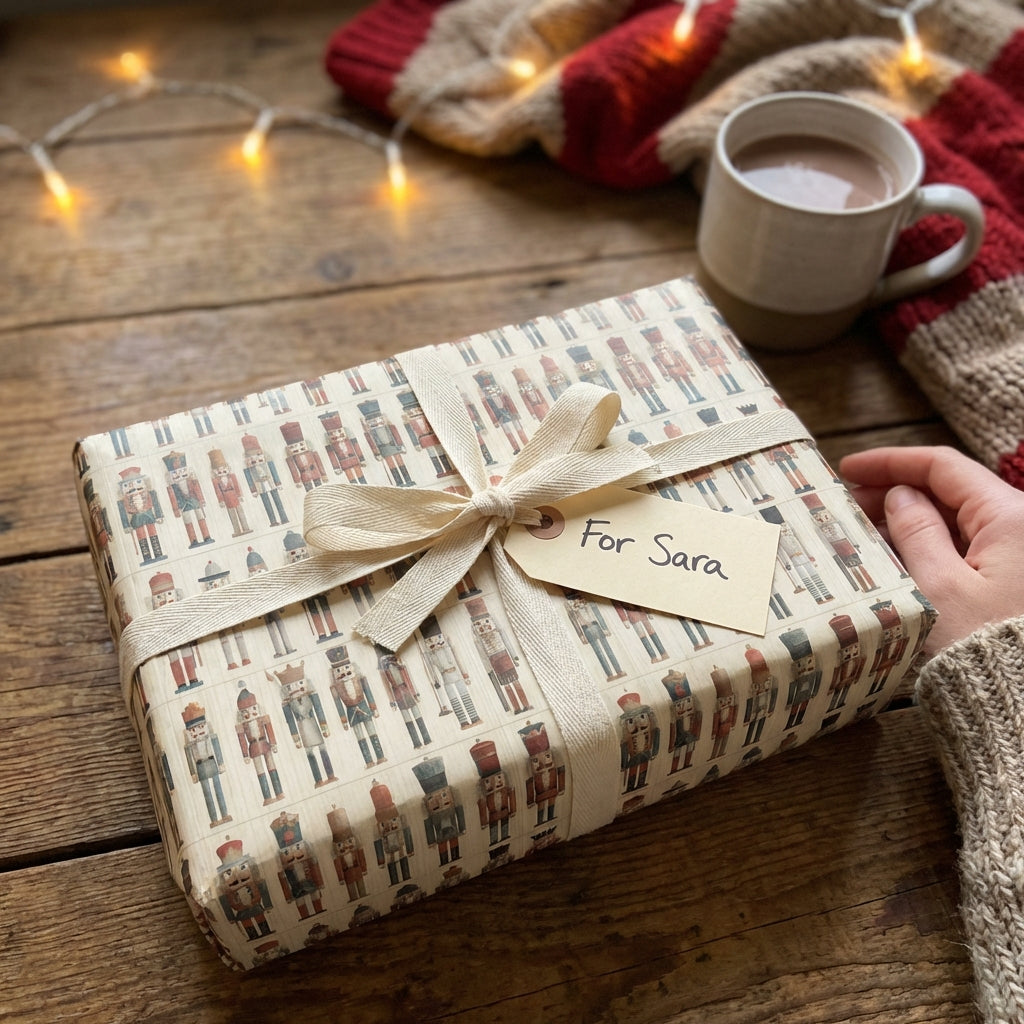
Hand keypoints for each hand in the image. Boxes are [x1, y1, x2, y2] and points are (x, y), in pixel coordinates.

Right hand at [840, 446, 1023, 655]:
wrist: (1021, 703)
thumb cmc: (984, 648)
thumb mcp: (937, 586)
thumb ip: (914, 531)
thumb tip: (900, 497)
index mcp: (1010, 516)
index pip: (942, 467)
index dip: (891, 463)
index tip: (849, 469)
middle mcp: (1022, 526)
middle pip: (950, 492)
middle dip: (896, 494)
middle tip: (846, 507)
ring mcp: (1020, 554)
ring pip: (956, 521)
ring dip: (909, 523)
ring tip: (862, 535)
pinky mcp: (1014, 580)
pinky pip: (967, 548)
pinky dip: (929, 547)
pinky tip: (894, 558)